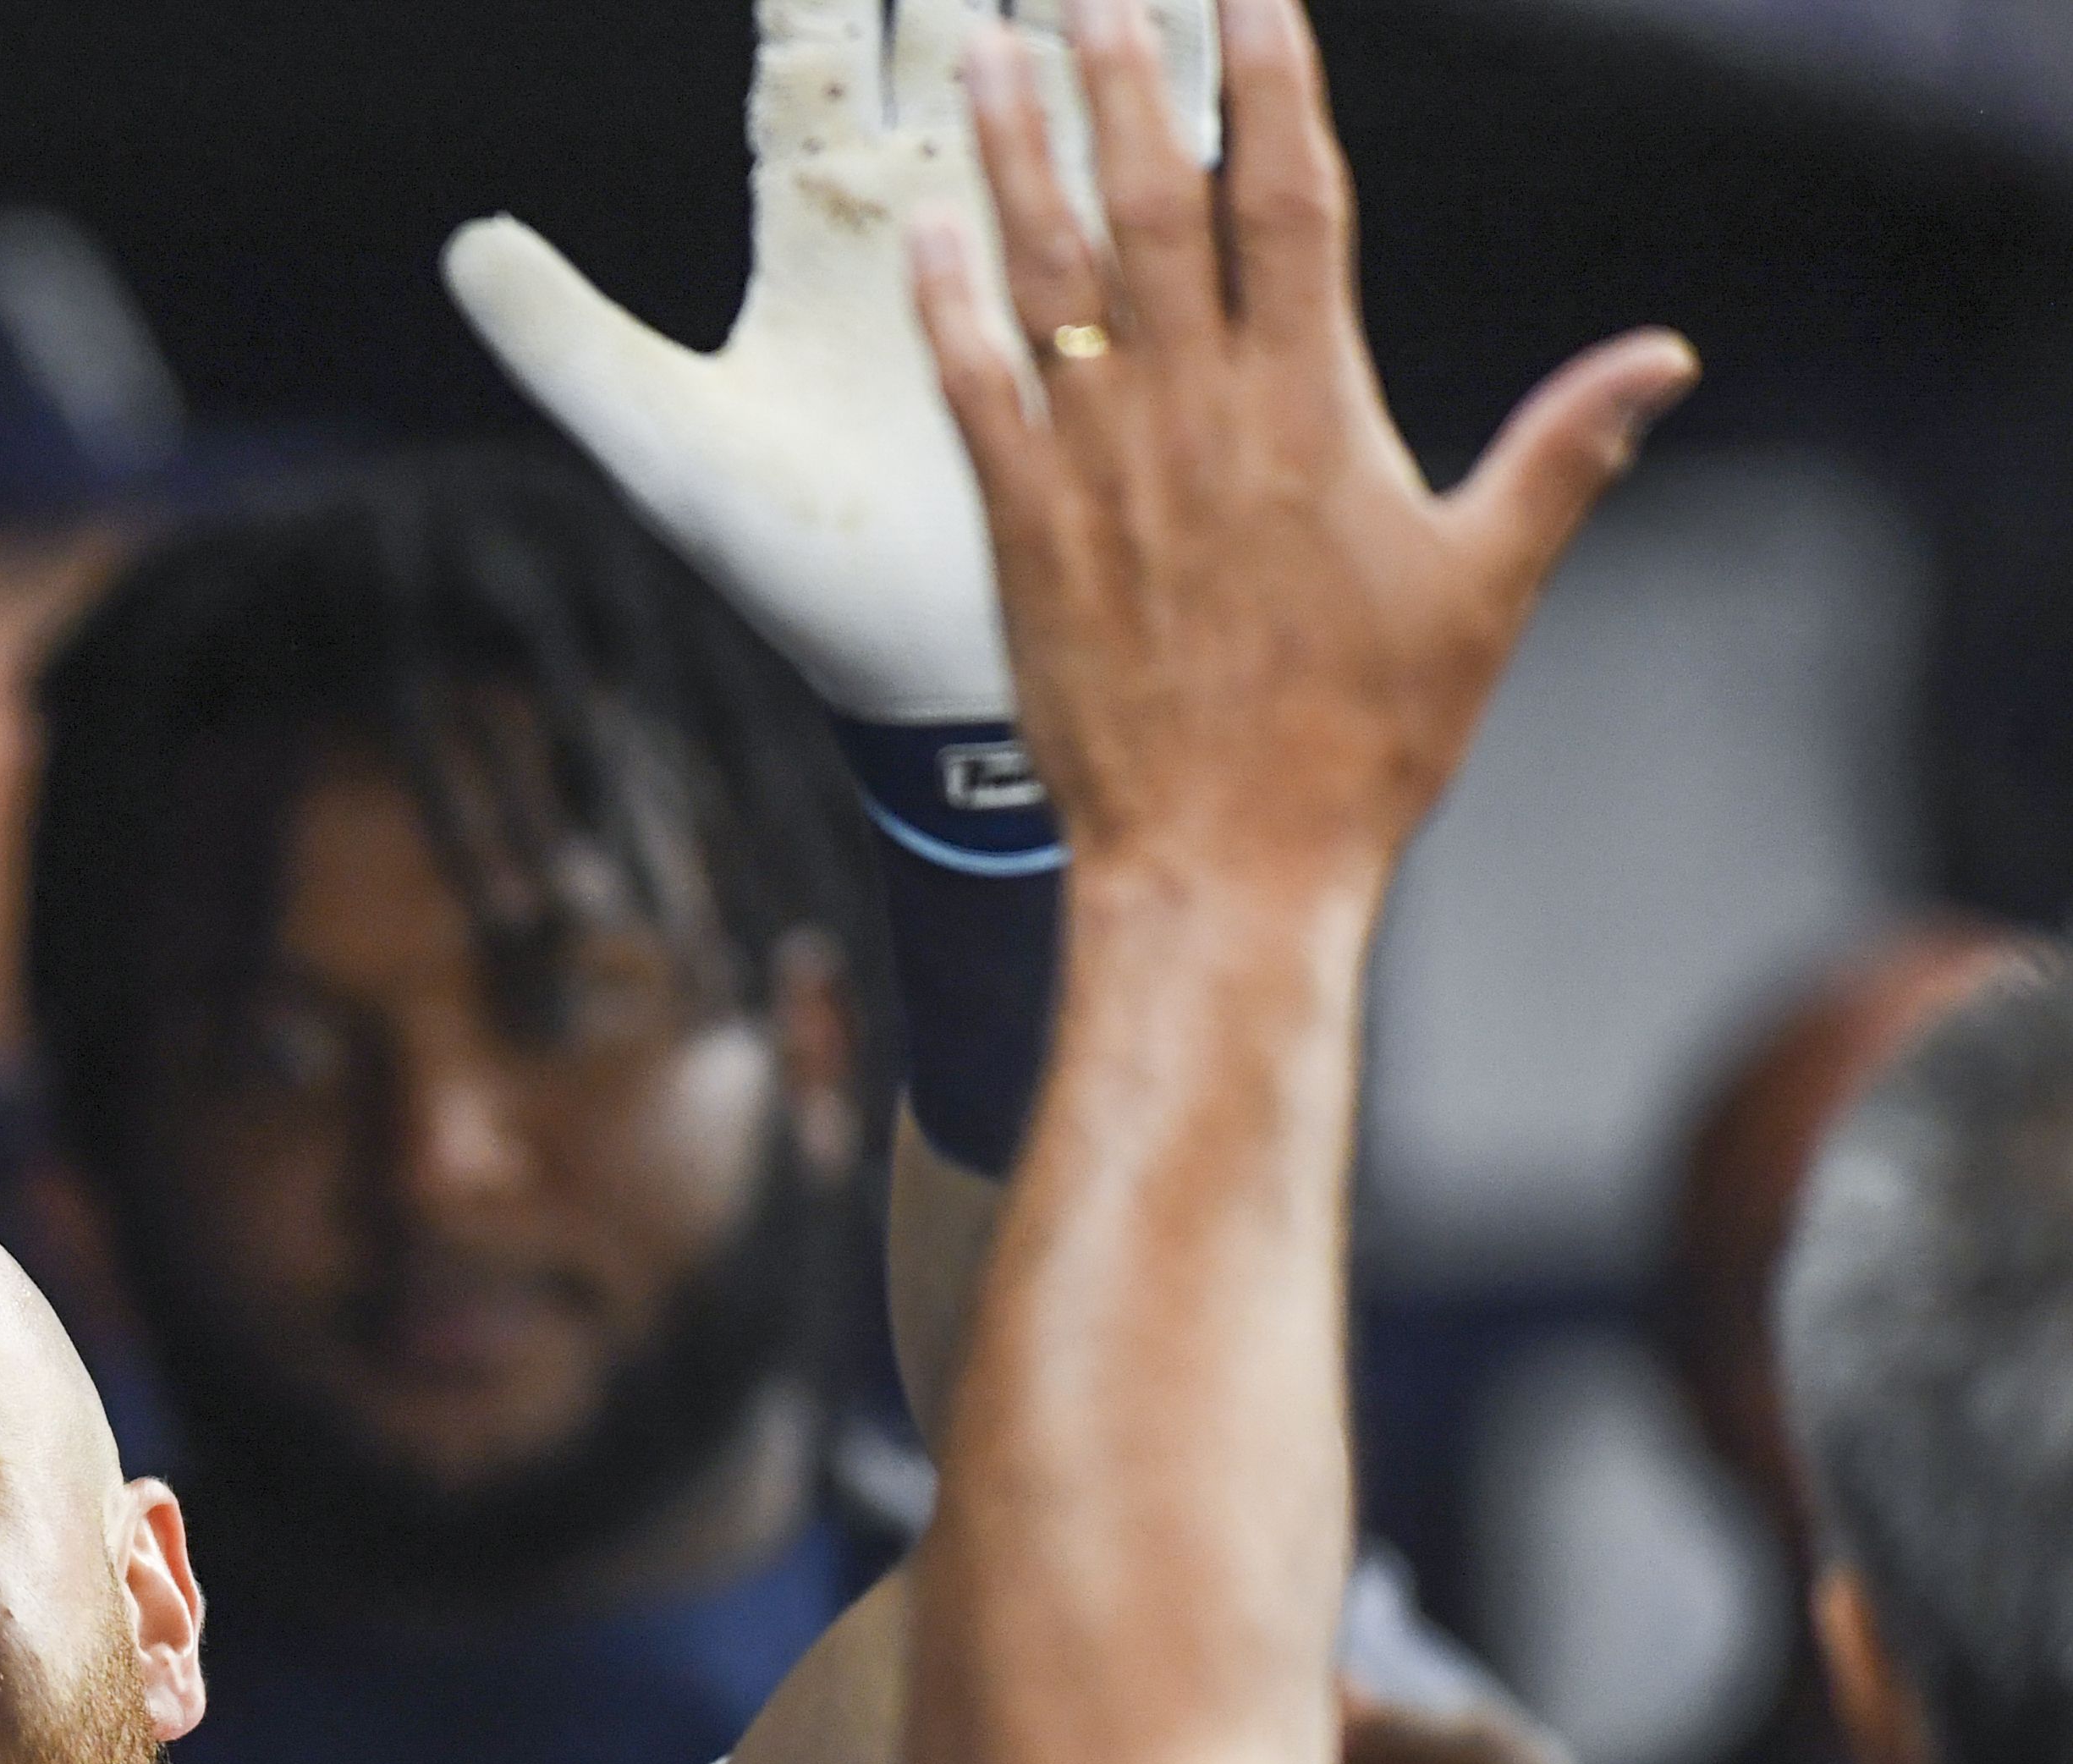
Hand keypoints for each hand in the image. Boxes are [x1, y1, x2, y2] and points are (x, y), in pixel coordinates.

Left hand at [449, 0, 1212, 723]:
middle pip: (945, 11)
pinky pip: (1162, 146)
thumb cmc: (798, 570)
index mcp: (818, 214)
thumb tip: (465, 246)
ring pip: (1061, 54)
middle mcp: (921, 194)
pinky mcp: (1117, 282)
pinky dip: (1191, 65)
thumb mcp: (667, 449)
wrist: (928, 668)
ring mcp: (1026, 227)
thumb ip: (565, 341)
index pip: (806, 41)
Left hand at [907, 0, 1695, 895]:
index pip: (1293, 203)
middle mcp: (1198, 419)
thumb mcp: (1485, 589)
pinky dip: (948, 308)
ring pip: (1052, 279)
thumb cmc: (1359, 741)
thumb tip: (1660, 360)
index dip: (1272, 85)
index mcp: (1314, 414)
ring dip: (1016, 159)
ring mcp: (1102, 471)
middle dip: (1123, 82)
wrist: (1224, 861)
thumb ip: (1562, 455)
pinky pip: (976, 394)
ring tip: (987, 54)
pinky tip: (924, 229)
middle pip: (1156, 208)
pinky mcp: (1027, 535)